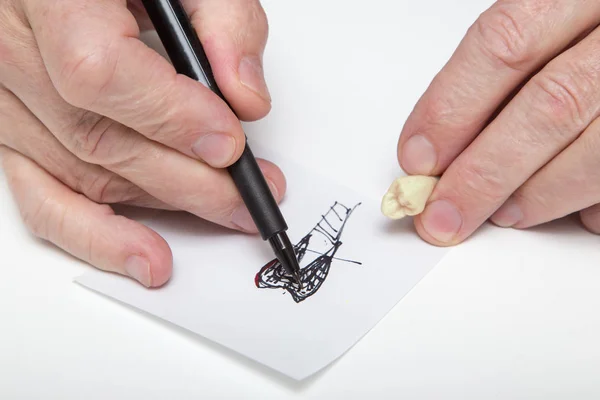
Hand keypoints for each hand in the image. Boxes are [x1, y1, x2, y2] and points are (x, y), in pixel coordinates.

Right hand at [0, 0, 285, 285]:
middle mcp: (10, 46)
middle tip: (247, 197)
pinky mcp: (13, 132)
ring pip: (82, 174)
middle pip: (98, 136)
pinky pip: (42, 197)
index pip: (98, 70)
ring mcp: (4, 98)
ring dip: (161, 206)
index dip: (169, 116)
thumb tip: (247, 100)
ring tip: (224, 216)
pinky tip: (142, 255)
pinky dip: (95, 233)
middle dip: (188, 179)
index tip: (229, 143)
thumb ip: (224, 21)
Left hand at [397, 0, 599, 245]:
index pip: (505, 42)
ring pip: (598, 149)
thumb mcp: (547, 25)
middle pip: (551, 104)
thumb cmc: (587, 35)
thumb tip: (437, 148)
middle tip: (442, 214)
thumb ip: (499, 74)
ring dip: (538, 194)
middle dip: (485, 172)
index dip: (452, 106)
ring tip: (503, 214)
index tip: (417, 158)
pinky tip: (571, 209)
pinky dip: (593, 205)